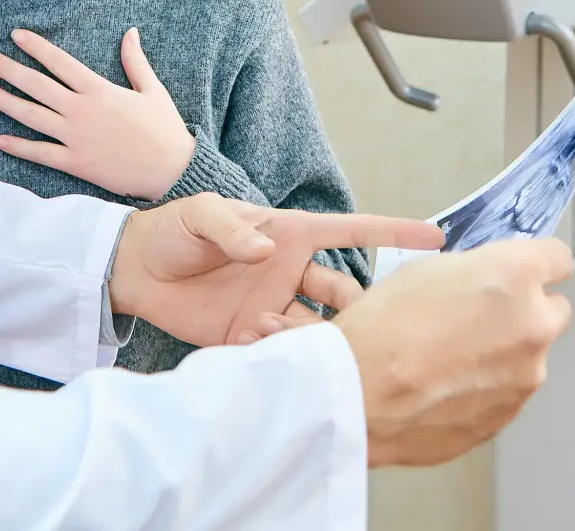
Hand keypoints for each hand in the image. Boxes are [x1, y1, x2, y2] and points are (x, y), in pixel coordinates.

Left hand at [0, 28, 194, 200]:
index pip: (60, 62)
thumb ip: (135, 61)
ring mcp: (76, 138)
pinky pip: (41, 154)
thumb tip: (130, 31)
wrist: (172, 171)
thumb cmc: (164, 129)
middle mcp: (82, 111)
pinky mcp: (76, 163)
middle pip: (37, 86)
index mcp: (99, 90)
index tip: (16, 35)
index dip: (37, 47)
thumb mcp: (152, 90)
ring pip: (32, 116)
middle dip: (8, 69)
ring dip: (5, 102)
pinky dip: (19, 147)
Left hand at [107, 192, 443, 347]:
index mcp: (292, 234)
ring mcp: (277, 309)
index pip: (354, 232)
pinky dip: (278, 358)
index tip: (437, 239)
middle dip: (362, 311)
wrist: (136, 271)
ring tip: (286, 336)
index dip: (395, 233)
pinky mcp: (253, 340)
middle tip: (368, 328)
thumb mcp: (200, 216)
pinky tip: (256, 350)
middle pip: (347, 294)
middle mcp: (292, 273)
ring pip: (321, 330)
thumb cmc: (172, 231)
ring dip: (315, 339)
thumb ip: (232, 229)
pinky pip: (282, 355)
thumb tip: (266, 250)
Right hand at [328, 239, 573, 468]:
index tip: (522, 271)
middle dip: (525, 311)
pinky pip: (506, 392)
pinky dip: (484, 386)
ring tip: (449, 358)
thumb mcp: (425, 270)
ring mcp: (525, 377)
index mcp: (514, 278)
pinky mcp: (508, 415)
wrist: (360, 393)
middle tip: (479, 317)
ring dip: (502, 353)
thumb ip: (475, 273)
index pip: (557, 258)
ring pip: (528, 356)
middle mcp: (533, 326)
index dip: (537, 262)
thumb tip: (487, 285)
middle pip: (553, 311)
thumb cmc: (384, 326)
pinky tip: (444, 385)